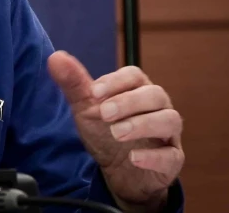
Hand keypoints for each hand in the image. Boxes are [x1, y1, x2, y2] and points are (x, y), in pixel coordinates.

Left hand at [48, 51, 183, 212]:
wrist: (119, 171)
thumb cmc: (105, 132)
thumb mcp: (86, 108)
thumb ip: (73, 83)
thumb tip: (56, 57)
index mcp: (137, 90)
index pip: (134, 76)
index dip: (116, 81)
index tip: (94, 92)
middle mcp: (157, 108)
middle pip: (155, 95)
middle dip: (129, 102)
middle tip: (104, 113)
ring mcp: (168, 134)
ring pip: (169, 120)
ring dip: (143, 124)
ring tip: (117, 133)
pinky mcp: (171, 160)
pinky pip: (172, 156)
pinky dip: (154, 156)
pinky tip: (134, 158)